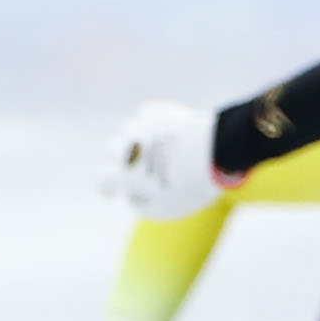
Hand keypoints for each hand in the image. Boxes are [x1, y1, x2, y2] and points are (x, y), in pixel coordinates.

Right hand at [100, 101, 228, 220]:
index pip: (104, 179)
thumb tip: (132, 192)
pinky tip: (157, 131)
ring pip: (128, 130)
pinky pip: (145, 115)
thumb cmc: (190, 187)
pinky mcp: (159, 111)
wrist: (215, 152)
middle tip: (128, 170)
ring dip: (133, 140)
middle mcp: (126, 147)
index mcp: (124, 173)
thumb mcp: (163, 209)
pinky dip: (148, 123)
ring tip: (147, 148)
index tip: (110, 193)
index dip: (105, 187)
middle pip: (111, 150)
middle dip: (116, 161)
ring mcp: (141, 126)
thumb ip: (140, 204)